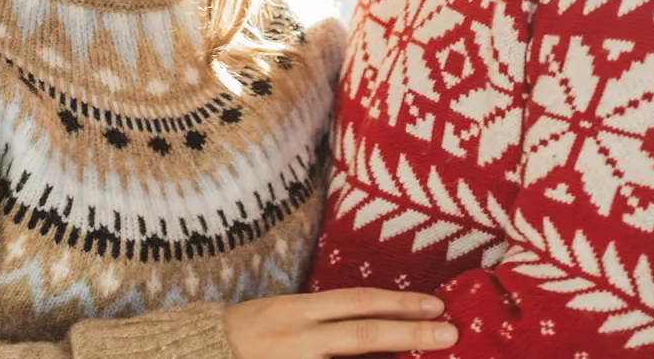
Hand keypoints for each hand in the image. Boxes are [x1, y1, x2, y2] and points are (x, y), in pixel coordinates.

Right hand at [223, 289, 456, 357]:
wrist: (205, 352)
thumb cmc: (253, 331)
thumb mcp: (289, 314)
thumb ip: (330, 319)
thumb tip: (384, 326)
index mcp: (299, 310)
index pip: (357, 303)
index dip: (398, 304)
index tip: (436, 306)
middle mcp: (299, 337)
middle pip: (362, 334)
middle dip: (408, 333)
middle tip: (448, 333)